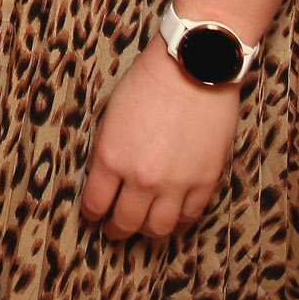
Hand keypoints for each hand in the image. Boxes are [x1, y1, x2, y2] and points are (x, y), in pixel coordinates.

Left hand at [79, 36, 242, 241]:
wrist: (194, 67)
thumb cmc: (148, 82)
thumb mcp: (110, 116)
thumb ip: (107, 152)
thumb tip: (104, 179)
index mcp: (111, 158)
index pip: (96, 204)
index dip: (92, 214)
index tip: (93, 216)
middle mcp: (141, 177)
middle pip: (125, 222)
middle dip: (116, 230)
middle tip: (114, 232)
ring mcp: (176, 183)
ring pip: (158, 228)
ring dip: (146, 232)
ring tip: (142, 229)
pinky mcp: (205, 181)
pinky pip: (190, 216)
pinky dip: (178, 220)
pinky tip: (171, 215)